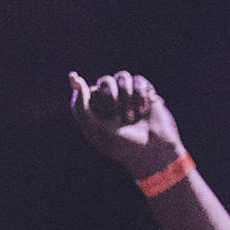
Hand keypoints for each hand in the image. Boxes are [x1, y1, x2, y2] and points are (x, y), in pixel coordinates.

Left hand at [70, 70, 185, 180]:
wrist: (154, 153)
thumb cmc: (122, 145)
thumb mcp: (94, 130)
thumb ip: (80, 106)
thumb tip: (75, 77)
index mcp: (96, 110)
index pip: (89, 90)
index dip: (99, 103)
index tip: (108, 119)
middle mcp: (111, 100)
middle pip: (106, 80)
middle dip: (114, 99)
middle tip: (123, 119)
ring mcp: (129, 95)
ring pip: (123, 76)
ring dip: (128, 97)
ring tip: (134, 117)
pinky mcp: (147, 93)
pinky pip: (139, 80)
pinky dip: (141, 96)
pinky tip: (144, 111)